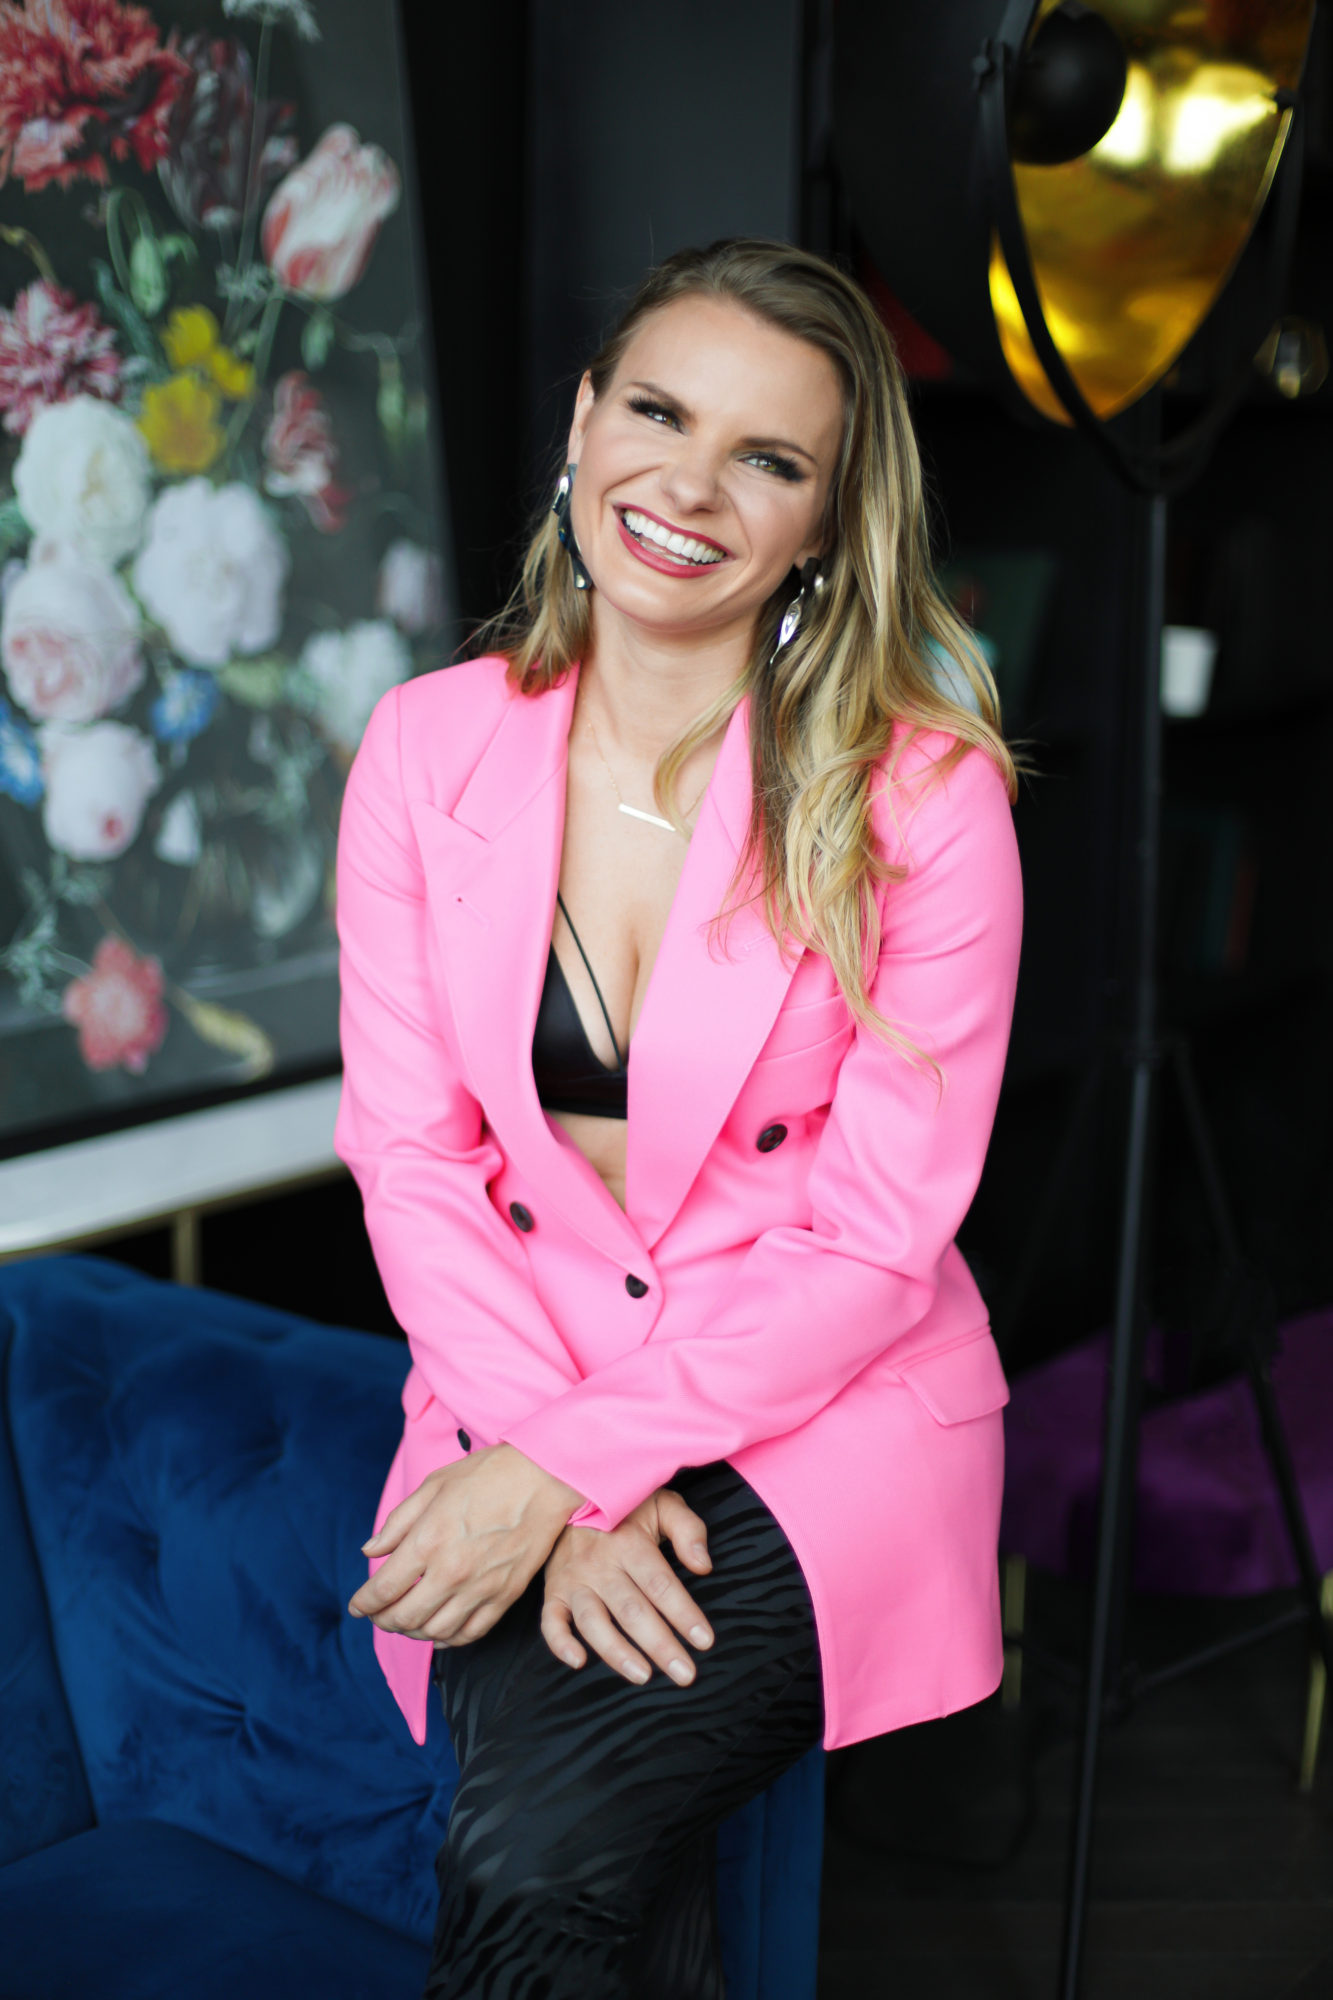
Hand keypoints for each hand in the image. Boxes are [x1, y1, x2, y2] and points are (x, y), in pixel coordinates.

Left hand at [348, 1443, 584, 1645]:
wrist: (544, 1478)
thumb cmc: (488, 1474)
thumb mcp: (434, 1486)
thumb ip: (398, 1522)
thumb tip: (370, 1550)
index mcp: (428, 1541)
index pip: (383, 1589)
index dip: (363, 1604)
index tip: (357, 1606)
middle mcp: (450, 1572)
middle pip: (403, 1617)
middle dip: (382, 1621)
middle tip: (377, 1615)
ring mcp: (479, 1588)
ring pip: (434, 1631)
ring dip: (412, 1632)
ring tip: (406, 1622)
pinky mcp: (504, 1597)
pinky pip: (469, 1634)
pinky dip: (448, 1639)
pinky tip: (438, 1633)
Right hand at [541, 1485, 714, 1686]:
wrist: (572, 1493)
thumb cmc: (625, 1507)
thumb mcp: (661, 1504)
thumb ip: (688, 1530)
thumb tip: (703, 1566)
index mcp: (629, 1543)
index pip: (660, 1585)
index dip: (683, 1614)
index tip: (704, 1641)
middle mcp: (600, 1564)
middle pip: (632, 1610)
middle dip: (660, 1645)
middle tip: (685, 1675)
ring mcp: (573, 1579)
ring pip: (593, 1621)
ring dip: (617, 1652)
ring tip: (643, 1676)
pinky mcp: (553, 1591)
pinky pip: (550, 1621)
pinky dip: (560, 1643)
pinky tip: (578, 1662)